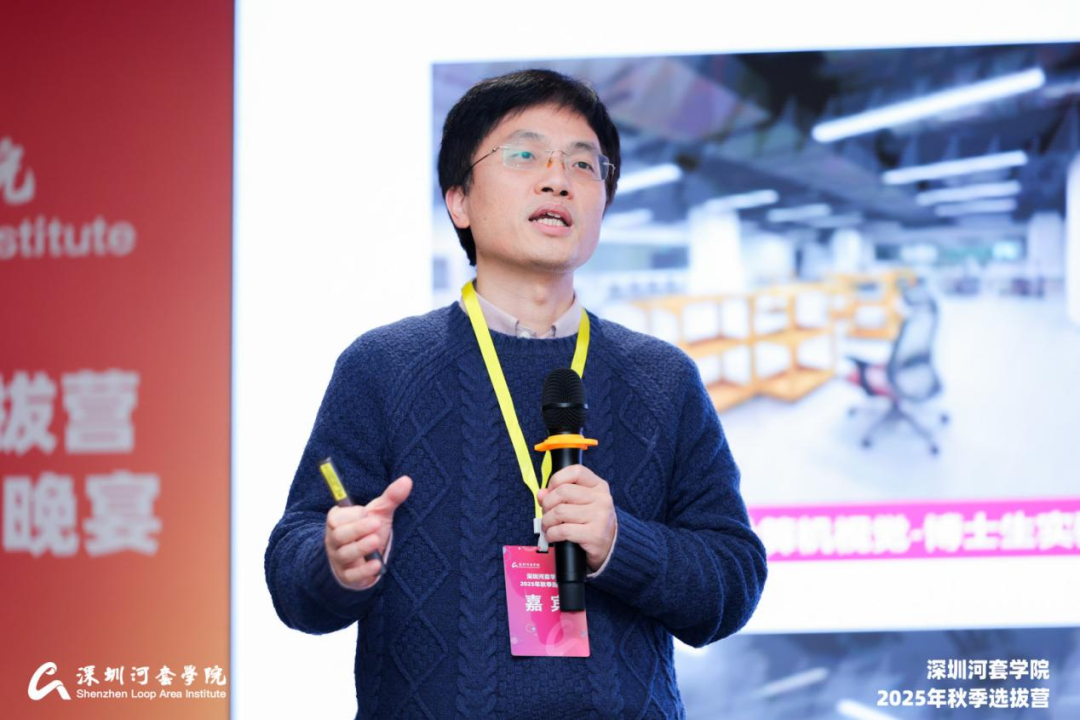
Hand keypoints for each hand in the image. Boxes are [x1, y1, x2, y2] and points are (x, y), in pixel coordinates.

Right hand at [324, 475, 411, 589]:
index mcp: (337, 522)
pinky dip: (364, 571)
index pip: (336, 518)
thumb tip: (407, 480)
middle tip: (376, 523)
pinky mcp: (348, 576)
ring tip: (376, 541)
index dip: (351, 515)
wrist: (364, 559)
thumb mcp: (378, 513)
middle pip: (339, 535)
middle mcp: (335, 541)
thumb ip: (390, 498)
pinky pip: (352, 575)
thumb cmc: (368, 530)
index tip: (366, 512)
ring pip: (345, 554)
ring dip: (360, 548)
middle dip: (357, 529)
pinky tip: (377, 566)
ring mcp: (340, 559)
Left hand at [537, 465, 616, 571]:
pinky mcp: (594, 535)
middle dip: (547, 503)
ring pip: (560, 511)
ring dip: (547, 521)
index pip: (575, 471)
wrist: (609, 546)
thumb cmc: (590, 522)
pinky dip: (551, 534)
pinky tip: (552, 536)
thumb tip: (541, 494)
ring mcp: (600, 517)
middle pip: (563, 491)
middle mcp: (602, 499)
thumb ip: (559, 494)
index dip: (557, 479)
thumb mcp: (579, 503)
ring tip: (548, 526)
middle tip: (546, 512)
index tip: (550, 491)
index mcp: (599, 486)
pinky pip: (563, 530)